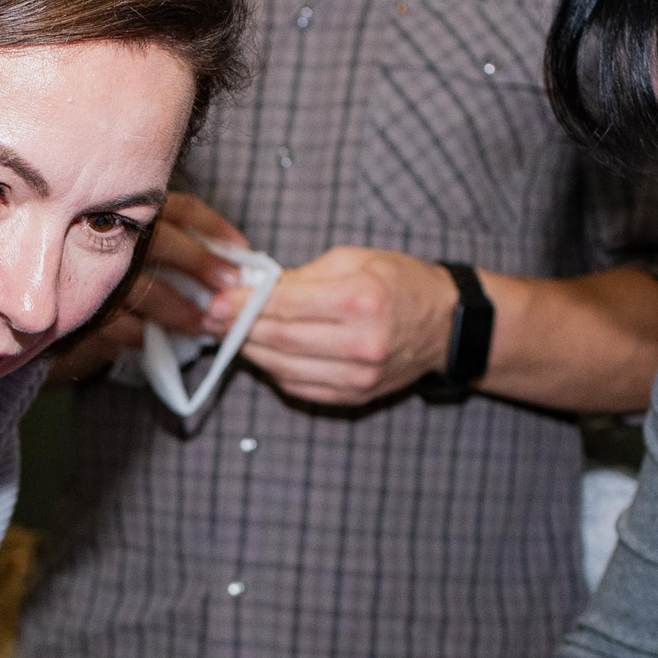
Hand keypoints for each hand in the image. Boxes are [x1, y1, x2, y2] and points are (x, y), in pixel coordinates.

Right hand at [56, 194, 249, 380]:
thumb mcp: (132, 257)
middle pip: (159, 239)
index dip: (213, 228)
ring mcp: (84, 268)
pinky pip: (112, 322)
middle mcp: (104, 232)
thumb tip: (225, 269)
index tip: (244, 251)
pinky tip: (153, 339)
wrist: (36, 317)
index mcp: (126, 212)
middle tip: (231, 288)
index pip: (177, 208)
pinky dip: (138, 333)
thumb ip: (168, 253)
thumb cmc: (96, 282)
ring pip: (139, 284)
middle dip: (200, 263)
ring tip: (201, 324)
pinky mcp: (71, 309)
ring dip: (176, 307)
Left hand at [238, 246, 457, 406]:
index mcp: (361, 300)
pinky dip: (274, 370)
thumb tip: (254, 290)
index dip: (244, 305)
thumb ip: (302, 277)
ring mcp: (358, 376)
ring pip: (284, 369)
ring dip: (250, 352)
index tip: (218, 301)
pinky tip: (261, 353)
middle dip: (239, 329)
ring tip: (230, 335)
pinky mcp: (354, 397)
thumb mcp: (354, 261)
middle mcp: (361, 343)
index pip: (286, 306)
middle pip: (280, 341)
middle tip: (213, 318)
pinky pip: (299, 387)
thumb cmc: (401, 284)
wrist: (445, 325)